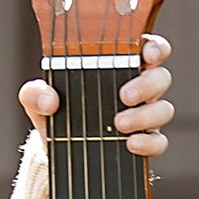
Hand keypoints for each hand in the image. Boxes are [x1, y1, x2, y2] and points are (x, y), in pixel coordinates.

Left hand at [21, 35, 175, 158]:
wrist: (55, 151)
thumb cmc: (54, 111)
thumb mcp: (38, 99)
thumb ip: (34, 92)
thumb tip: (47, 98)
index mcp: (119, 65)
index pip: (148, 48)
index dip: (154, 47)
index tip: (147, 53)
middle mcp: (137, 87)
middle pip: (161, 77)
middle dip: (147, 84)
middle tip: (123, 95)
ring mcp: (143, 115)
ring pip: (164, 109)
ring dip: (145, 115)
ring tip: (118, 124)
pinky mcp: (144, 142)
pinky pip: (159, 142)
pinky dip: (148, 143)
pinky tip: (130, 144)